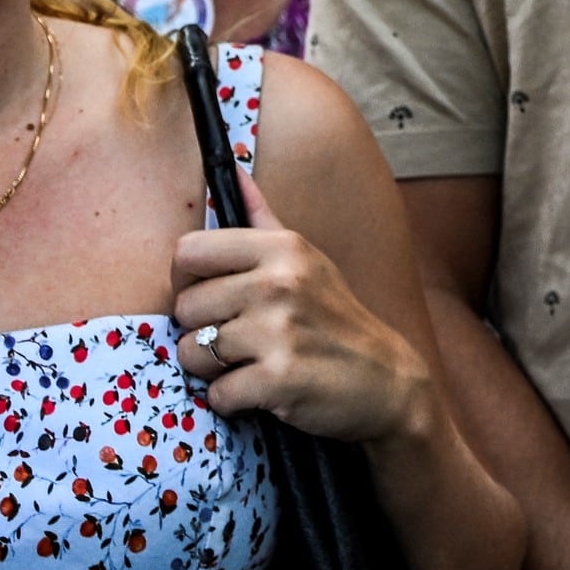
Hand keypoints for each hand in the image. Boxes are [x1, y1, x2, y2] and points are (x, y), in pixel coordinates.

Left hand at [173, 167, 436, 448]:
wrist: (384, 379)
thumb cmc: (334, 317)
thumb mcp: (306, 258)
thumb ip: (262, 216)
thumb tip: (232, 168)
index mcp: (281, 247)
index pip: (188, 251)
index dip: (187, 280)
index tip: (211, 296)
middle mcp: (279, 282)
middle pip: (185, 307)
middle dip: (200, 331)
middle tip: (238, 339)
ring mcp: (279, 330)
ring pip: (192, 353)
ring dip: (212, 369)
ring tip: (247, 364)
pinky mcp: (279, 378)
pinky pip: (216, 393)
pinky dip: (231, 401)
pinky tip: (260, 390)